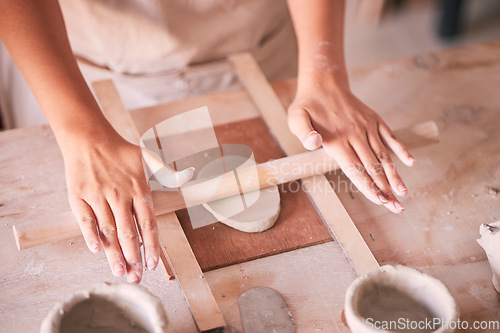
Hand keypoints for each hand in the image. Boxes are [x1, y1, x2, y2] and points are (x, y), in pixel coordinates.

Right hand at [61, 129, 159, 282]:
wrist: (88, 138)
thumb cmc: (120, 152)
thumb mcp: (147, 158)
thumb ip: (168, 172)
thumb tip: (190, 174)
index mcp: (139, 189)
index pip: (148, 223)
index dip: (152, 245)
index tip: (154, 264)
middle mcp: (120, 195)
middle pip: (129, 232)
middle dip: (134, 258)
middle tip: (137, 278)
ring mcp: (99, 196)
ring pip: (109, 231)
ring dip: (114, 254)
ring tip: (120, 273)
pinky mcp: (79, 197)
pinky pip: (86, 220)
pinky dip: (91, 236)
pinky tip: (98, 251)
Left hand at [287, 84, 414, 212]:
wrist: (324, 82)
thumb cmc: (307, 106)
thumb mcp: (296, 118)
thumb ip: (303, 133)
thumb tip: (314, 143)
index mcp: (337, 139)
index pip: (355, 168)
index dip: (368, 186)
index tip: (379, 201)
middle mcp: (355, 134)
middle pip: (372, 167)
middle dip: (385, 189)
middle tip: (396, 208)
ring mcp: (367, 127)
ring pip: (383, 155)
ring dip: (394, 175)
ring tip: (403, 193)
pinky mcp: (374, 120)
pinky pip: (390, 136)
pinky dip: (401, 149)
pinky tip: (410, 162)